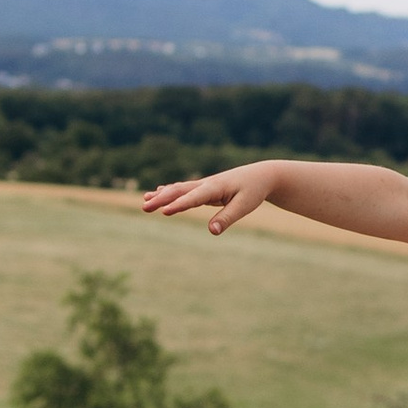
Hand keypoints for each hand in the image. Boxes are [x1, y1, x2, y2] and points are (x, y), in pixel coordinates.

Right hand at [141, 161, 283, 231]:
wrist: (261, 175)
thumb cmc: (254, 190)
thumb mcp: (245, 206)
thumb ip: (227, 218)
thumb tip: (212, 231)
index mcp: (215, 187)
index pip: (194, 198)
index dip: (179, 204)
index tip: (164, 211)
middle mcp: (206, 184)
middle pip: (180, 191)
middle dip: (162, 199)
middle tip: (145, 207)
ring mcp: (204, 185)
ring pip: (179, 189)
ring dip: (162, 194)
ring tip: (145, 200)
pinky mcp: (205, 188)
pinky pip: (184, 190)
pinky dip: (170, 191)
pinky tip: (158, 193)